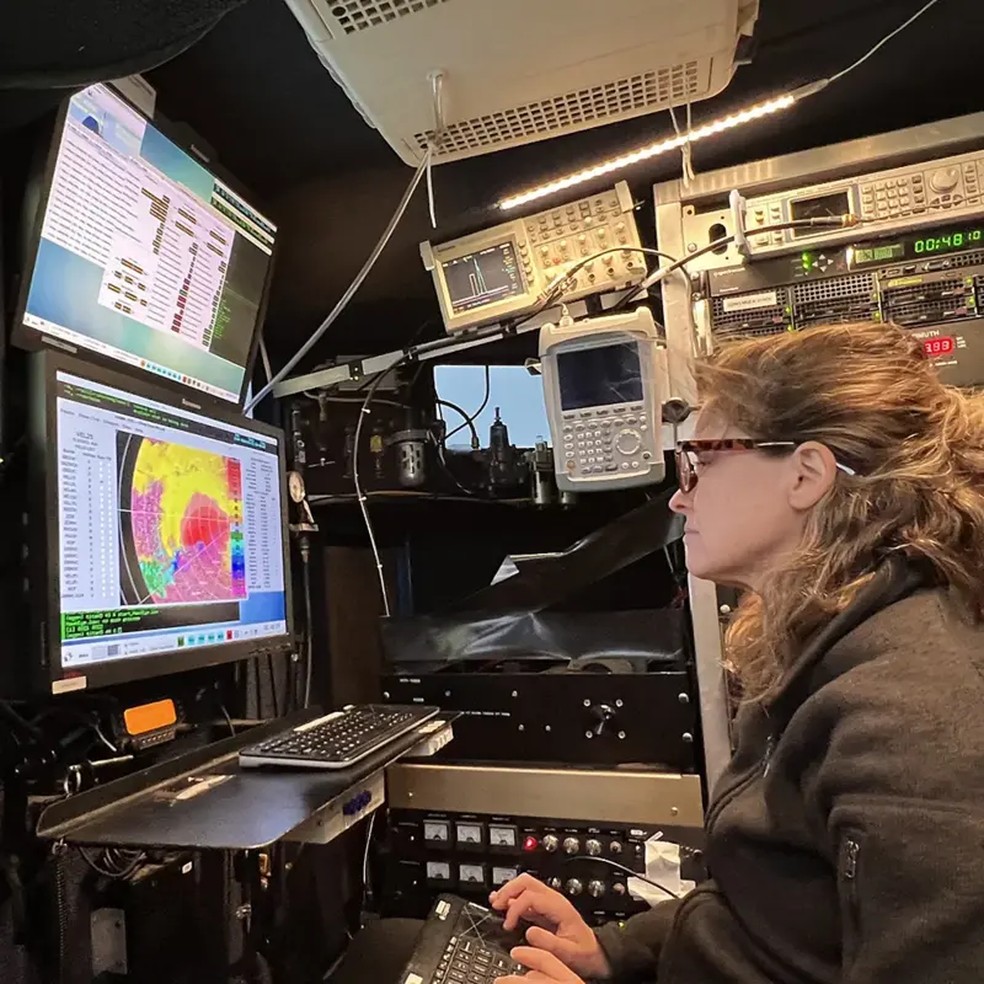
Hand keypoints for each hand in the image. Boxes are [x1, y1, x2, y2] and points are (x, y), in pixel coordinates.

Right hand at [489, 874, 610, 979]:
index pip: (530, 896)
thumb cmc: (585, 953)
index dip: (515, 908)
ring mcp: (547, 903)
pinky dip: (511, 898)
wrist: (594, 954)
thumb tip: (529, 932)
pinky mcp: (543, 910)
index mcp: (559, 907)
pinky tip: (502, 903)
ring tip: (496, 903)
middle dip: (508, 890)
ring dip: (508, 892)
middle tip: (496, 905)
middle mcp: (553, 900)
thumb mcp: (570, 952)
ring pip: (524, 885)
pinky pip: (525, 897)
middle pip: (526, 882)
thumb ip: (550, 943)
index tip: (508, 925)